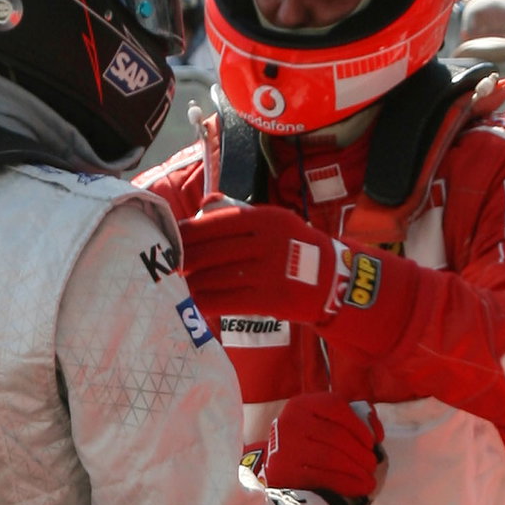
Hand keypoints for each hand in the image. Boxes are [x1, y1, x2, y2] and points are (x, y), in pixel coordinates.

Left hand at [181, 203, 340, 325]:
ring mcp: (270, 272)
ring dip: (194, 282)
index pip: (218, 222)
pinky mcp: (271, 299)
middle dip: (187, 258)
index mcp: (267, 219)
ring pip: (218, 276)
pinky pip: (227, 300)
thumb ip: (241, 214)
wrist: (333, 281)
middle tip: (171, 264)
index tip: (173, 237)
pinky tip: (195, 302)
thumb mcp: (278, 221)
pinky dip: (207, 302)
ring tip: (181, 283)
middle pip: (214, 250)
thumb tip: (206, 202)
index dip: (191, 231)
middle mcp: (268, 242)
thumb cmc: (298, 249)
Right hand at [259, 393, 383, 504]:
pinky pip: (323, 478)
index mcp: (302, 404)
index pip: (336, 406)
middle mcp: (291, 421)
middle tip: (372, 465)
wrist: (277, 464)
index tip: (372, 442)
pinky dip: (346, 484)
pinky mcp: (285, 472)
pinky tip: (359, 488)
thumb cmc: (310, 440)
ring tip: (369, 479)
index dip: (359, 425)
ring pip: (331, 458)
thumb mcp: (325, 421)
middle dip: (360, 453)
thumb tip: (377, 434)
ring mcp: (286, 447)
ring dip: (356, 470)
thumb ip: (356, 418)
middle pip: (336, 436)